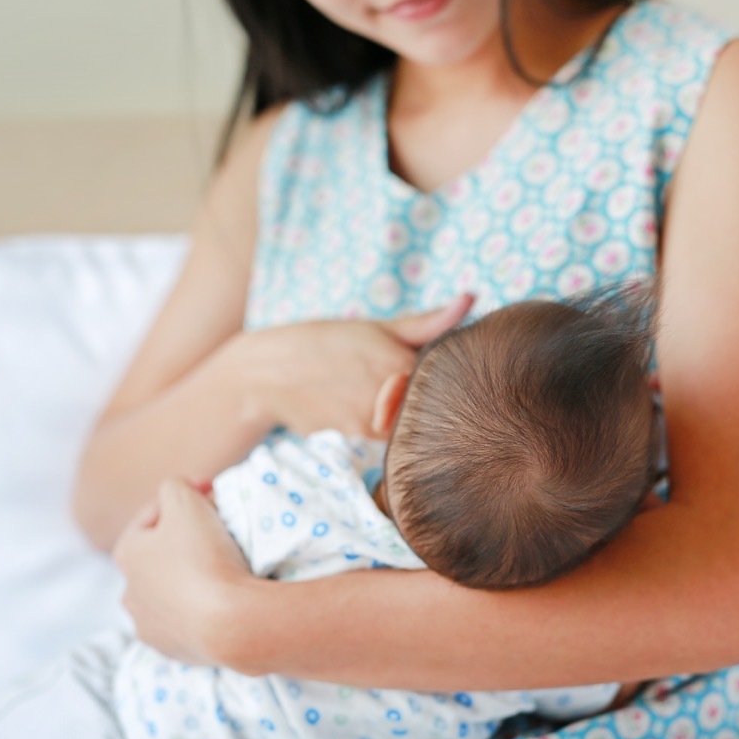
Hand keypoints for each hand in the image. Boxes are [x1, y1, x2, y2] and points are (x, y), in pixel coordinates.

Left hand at [113, 477, 251, 665]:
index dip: (185, 498)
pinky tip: (219, 600)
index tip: (213, 492)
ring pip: (169, 591)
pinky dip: (198, 608)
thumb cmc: (203, 554)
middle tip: (218, 531)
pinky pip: (184, 621)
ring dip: (189, 577)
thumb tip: (178, 491)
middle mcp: (129, 593)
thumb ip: (174, 485)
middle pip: (160, 555)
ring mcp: (149, 627)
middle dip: (184, 540)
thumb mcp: (185, 499)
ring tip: (220, 568)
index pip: (153, 514)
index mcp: (126, 554)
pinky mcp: (172, 651)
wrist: (230, 624)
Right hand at [241, 293, 473, 436]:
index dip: (447, 378)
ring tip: (371, 392)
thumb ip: (430, 321)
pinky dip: (377, 427)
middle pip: (428, 409)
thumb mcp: (378, 326)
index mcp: (401, 362)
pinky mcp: (352, 440)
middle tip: (395, 383)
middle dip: (422, 401)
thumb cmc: (328, 341)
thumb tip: (472, 298)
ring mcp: (369, 422)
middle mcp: (388, 396)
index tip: (439, 371)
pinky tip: (356, 408)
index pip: (447, 381)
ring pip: (404, 427)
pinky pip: (380, 439)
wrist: (266, 371)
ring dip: (398, 415)